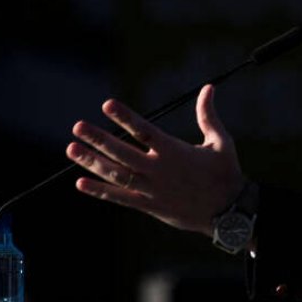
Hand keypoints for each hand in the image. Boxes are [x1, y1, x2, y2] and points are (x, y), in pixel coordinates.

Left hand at [67, 84, 244, 234]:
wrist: (229, 213)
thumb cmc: (226, 173)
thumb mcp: (220, 141)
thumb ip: (208, 115)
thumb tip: (208, 88)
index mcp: (175, 151)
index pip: (144, 131)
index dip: (125, 117)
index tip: (106, 104)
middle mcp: (159, 170)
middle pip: (123, 152)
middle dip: (98, 139)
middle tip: (77, 127)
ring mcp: (152, 189)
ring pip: (116, 175)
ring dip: (92, 162)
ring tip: (71, 149)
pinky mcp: (149, 206)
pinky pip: (120, 198)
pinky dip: (100, 191)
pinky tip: (81, 183)